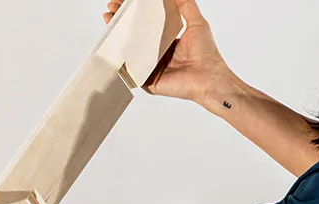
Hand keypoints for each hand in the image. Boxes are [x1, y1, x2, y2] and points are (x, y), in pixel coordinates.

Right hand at [103, 0, 230, 107]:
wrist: (208, 79)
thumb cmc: (206, 53)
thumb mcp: (196, 21)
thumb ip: (185, 5)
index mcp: (167, 41)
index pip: (147, 24)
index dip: (136, 12)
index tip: (124, 2)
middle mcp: (158, 54)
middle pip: (136, 37)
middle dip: (122, 22)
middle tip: (112, 10)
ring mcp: (151, 68)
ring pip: (131, 53)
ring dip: (118, 38)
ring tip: (110, 22)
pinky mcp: (148, 81)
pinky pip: (132, 72)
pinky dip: (122, 61)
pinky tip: (114, 48)